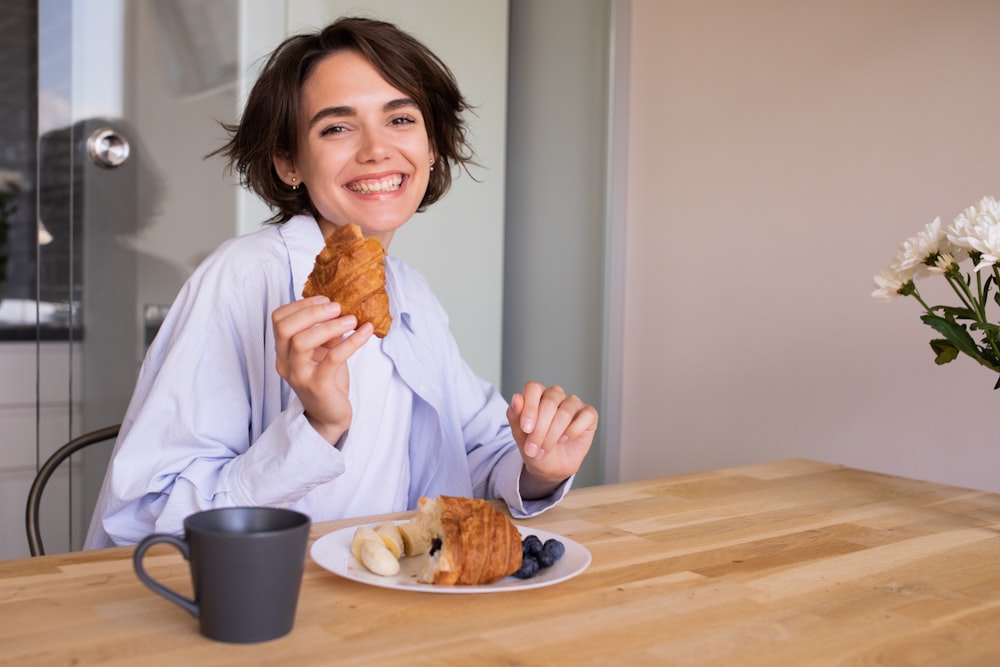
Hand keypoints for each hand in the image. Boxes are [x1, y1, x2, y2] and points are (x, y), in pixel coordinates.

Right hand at [272, 296, 372, 443]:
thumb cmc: (327, 380)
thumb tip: (339, 306)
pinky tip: (366, 332)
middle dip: (312, 312)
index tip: (324, 299)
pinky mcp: (318, 386)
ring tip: (352, 320)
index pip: (278, 319)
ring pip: (302, 341)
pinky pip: (333, 358)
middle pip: (285, 328)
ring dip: (330, 326)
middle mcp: (285, 363)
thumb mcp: (324, 350)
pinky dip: (352, 341)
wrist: (330, 415)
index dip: (301, 305)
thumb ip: (325, 331)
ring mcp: (299, 375)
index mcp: (283, 351)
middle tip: (337, 307)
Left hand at [506, 382, 597, 491]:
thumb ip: (515, 415)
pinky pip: (585, 417)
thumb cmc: (535, 447)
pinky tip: (564, 440)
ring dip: (553, 435)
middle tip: (533, 448)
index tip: (525, 429)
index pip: (533, 388)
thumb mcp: (519, 435)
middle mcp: (555, 395)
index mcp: (537, 395)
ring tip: (545, 449)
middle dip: (540, 429)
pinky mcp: (588, 414)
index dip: (529, 407)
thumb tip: (516, 398)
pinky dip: (573, 431)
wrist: (550, 466)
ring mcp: (573, 403)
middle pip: (549, 402)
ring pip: (565, 412)